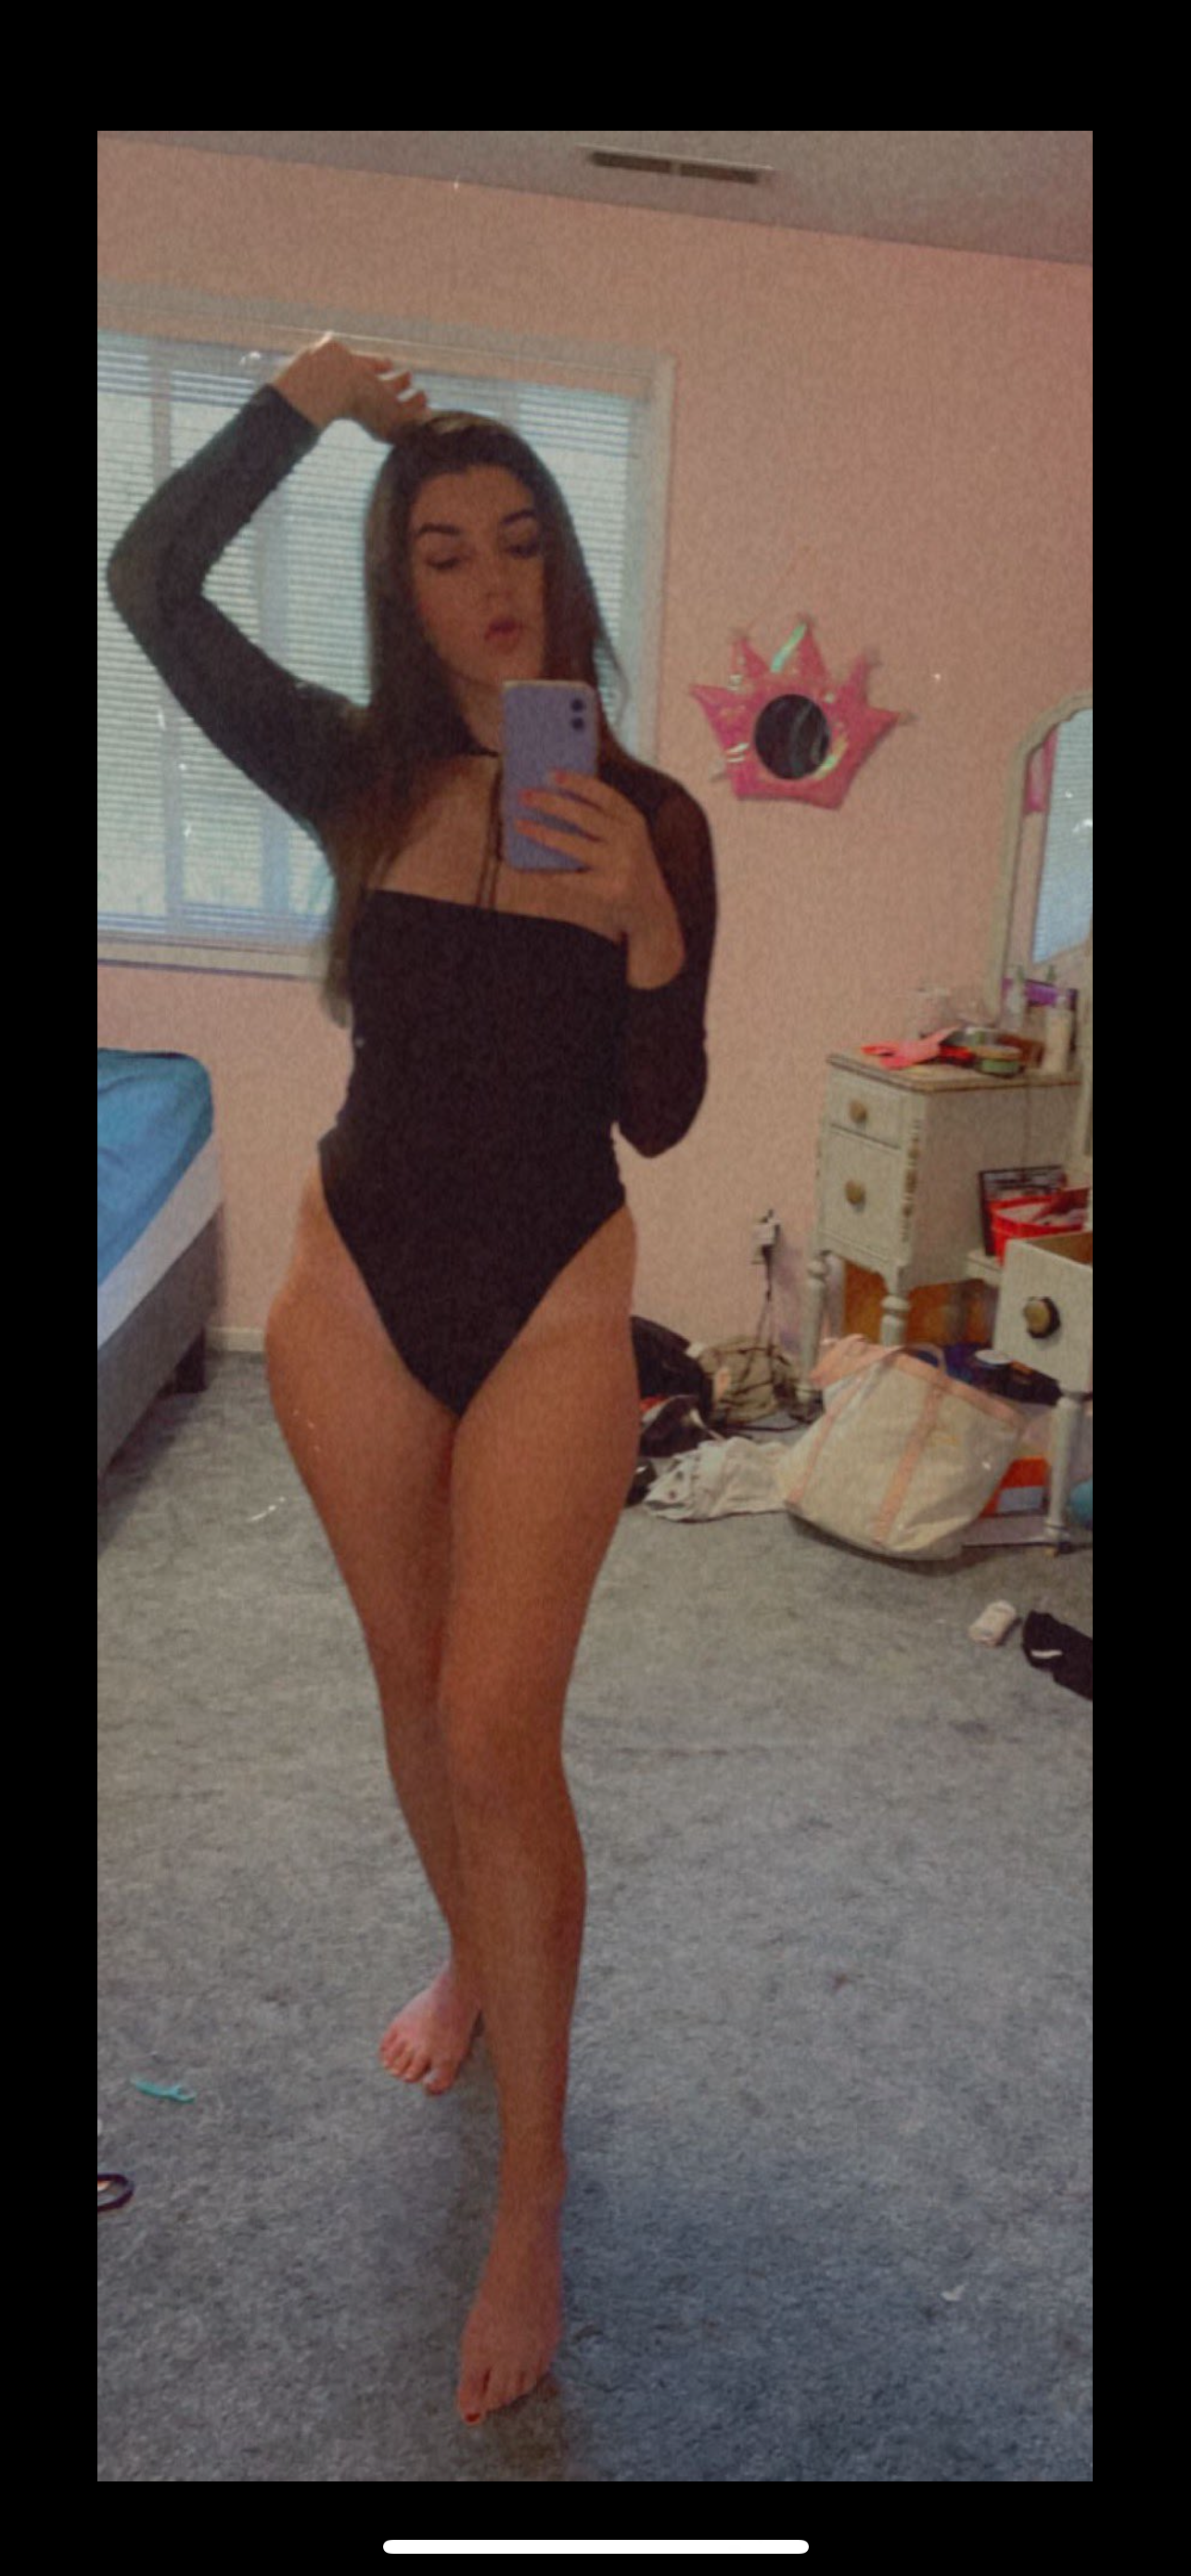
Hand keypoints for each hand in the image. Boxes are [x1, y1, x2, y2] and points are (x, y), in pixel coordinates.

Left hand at [515, 771, 662, 939]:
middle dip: (551, 803)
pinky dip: (545, 870)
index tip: (550, 774)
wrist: (651, 910)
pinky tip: (526, 864)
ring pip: (573, 845)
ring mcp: (619, 866)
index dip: (577, 782)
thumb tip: (556, 797)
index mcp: (633, 821)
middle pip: (584, 816)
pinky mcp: (607, 890)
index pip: (604, 795)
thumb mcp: (627, 838)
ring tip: (518, 824)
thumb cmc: (628, 867)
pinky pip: (569, 877)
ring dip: (542, 833)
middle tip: (524, 796)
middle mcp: (629, 841)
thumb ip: (604, 820)